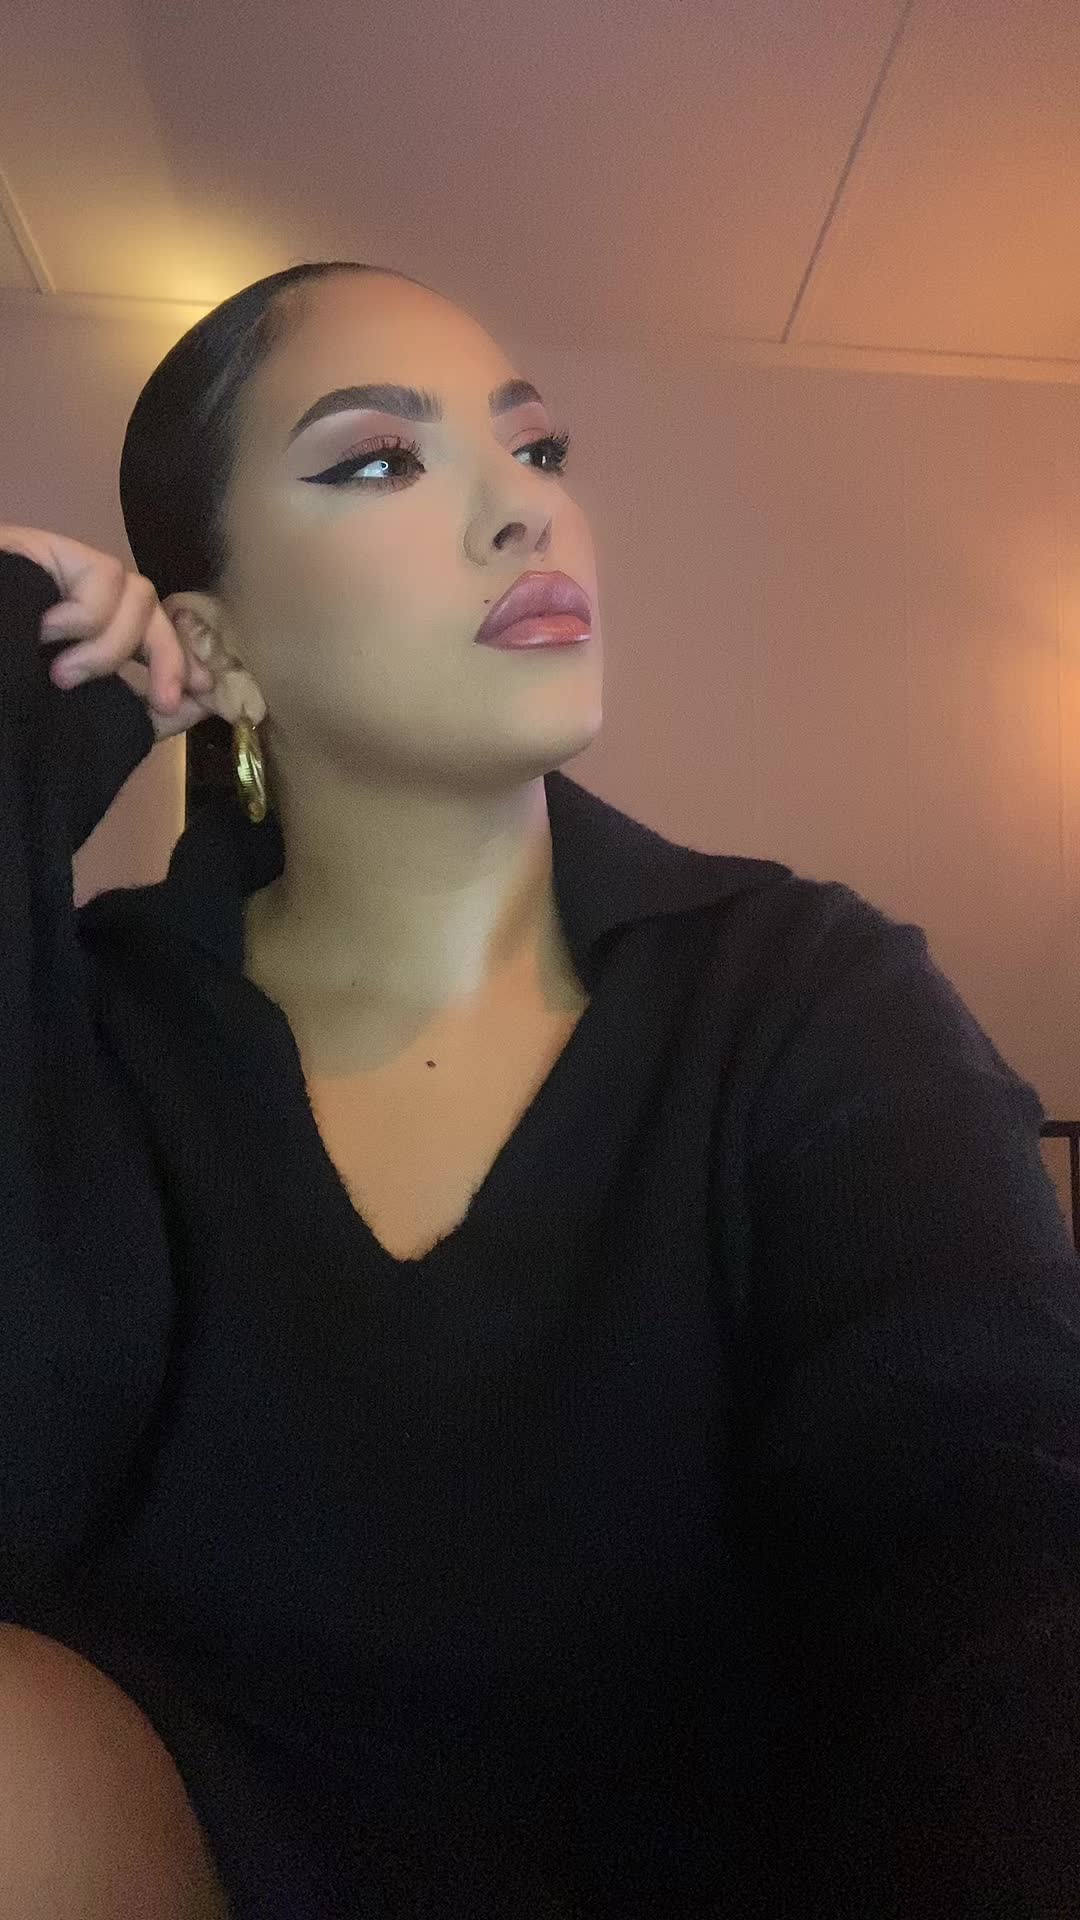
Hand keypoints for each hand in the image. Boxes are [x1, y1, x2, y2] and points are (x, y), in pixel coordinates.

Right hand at [0, 525, 215, 741]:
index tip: (202, 694)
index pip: (159, 633)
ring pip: (136, 591)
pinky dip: (88, 616)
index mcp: (94, 641)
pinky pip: (104, 575)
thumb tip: (205, 703)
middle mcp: (85, 604)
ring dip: (111, 647)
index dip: (186, 659)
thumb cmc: (12, 703)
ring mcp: (64, 575)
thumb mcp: (83, 718)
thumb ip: (142, 710)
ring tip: (65, 674)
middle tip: (161, 701)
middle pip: (155, 609)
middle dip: (169, 658)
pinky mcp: (47, 550)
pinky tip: (51, 633)